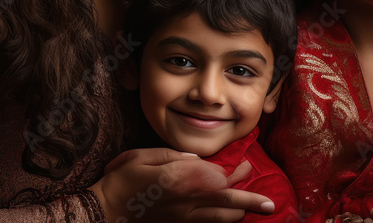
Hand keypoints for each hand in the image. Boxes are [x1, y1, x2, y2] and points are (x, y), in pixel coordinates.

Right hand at [92, 148, 275, 221]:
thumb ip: (174, 156)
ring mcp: (183, 219)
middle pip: (228, 202)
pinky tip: (228, 218)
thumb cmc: (122, 179)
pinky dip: (221, 222)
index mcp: (181, 179)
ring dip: (240, 213)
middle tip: (268, 203)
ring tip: (255, 209)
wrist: (104, 211)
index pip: (220, 177)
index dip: (237, 172)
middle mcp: (187, 201)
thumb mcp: (144, 156)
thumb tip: (199, 160)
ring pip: (221, 219)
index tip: (245, 164)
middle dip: (251, 201)